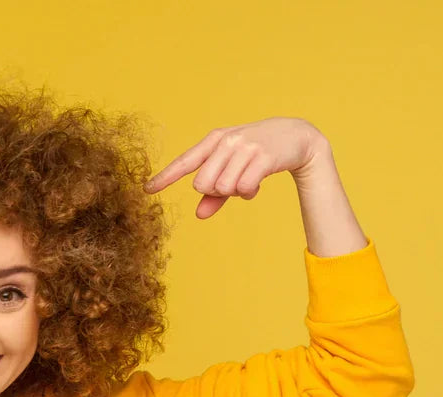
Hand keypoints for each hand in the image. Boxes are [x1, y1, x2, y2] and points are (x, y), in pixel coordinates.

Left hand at [143, 117, 326, 218]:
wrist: (295, 136)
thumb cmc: (256, 153)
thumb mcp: (233, 168)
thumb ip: (215, 193)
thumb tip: (199, 215)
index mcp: (214, 141)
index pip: (184, 162)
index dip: (165, 177)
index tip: (146, 189)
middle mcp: (226, 141)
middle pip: (202, 184)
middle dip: (215, 192)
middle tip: (231, 184)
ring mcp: (244, 147)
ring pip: (223, 187)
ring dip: (235, 193)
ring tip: (247, 181)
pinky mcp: (262, 156)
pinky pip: (244, 188)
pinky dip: (249, 193)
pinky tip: (256, 186)